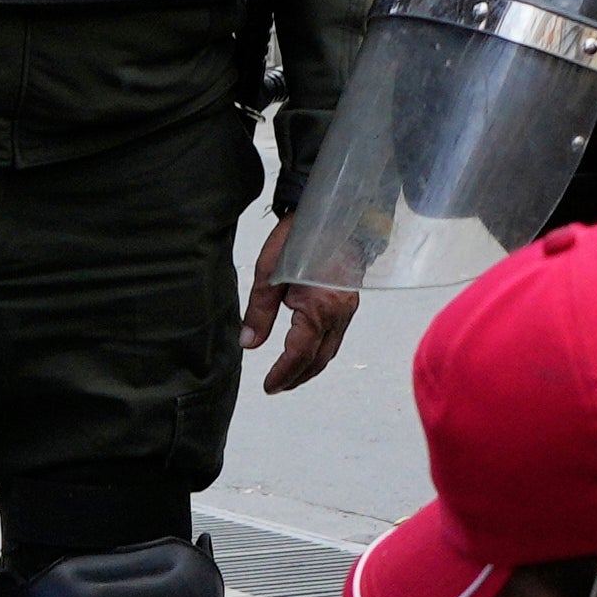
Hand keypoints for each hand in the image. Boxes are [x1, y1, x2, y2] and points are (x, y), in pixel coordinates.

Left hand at [244, 213, 356, 392]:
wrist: (333, 210)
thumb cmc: (299, 237)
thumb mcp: (269, 272)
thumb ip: (259, 312)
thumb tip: (248, 343)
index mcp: (319, 309)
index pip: (299, 355)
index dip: (282, 374)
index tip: (268, 386)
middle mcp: (339, 314)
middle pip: (318, 360)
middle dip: (296, 378)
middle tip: (275, 386)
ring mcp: (347, 309)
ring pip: (329, 351)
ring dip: (309, 368)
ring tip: (287, 375)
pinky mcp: (348, 302)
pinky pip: (335, 337)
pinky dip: (319, 351)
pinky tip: (305, 351)